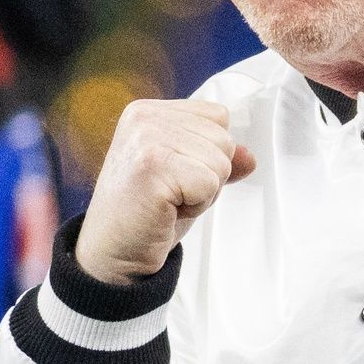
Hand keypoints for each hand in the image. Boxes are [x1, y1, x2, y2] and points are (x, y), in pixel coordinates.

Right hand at [76, 99, 255, 284]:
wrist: (113, 252)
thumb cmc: (147, 213)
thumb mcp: (188, 176)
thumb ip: (217, 159)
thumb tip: (250, 157)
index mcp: (149, 111)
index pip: (218, 116)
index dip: (209, 154)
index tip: (175, 175)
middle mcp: (145, 117)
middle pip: (224, 139)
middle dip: (209, 174)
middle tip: (171, 193)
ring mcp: (146, 139)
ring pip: (220, 161)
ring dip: (203, 192)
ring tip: (169, 201)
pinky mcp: (152, 166)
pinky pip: (209, 183)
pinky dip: (197, 205)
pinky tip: (167, 210)